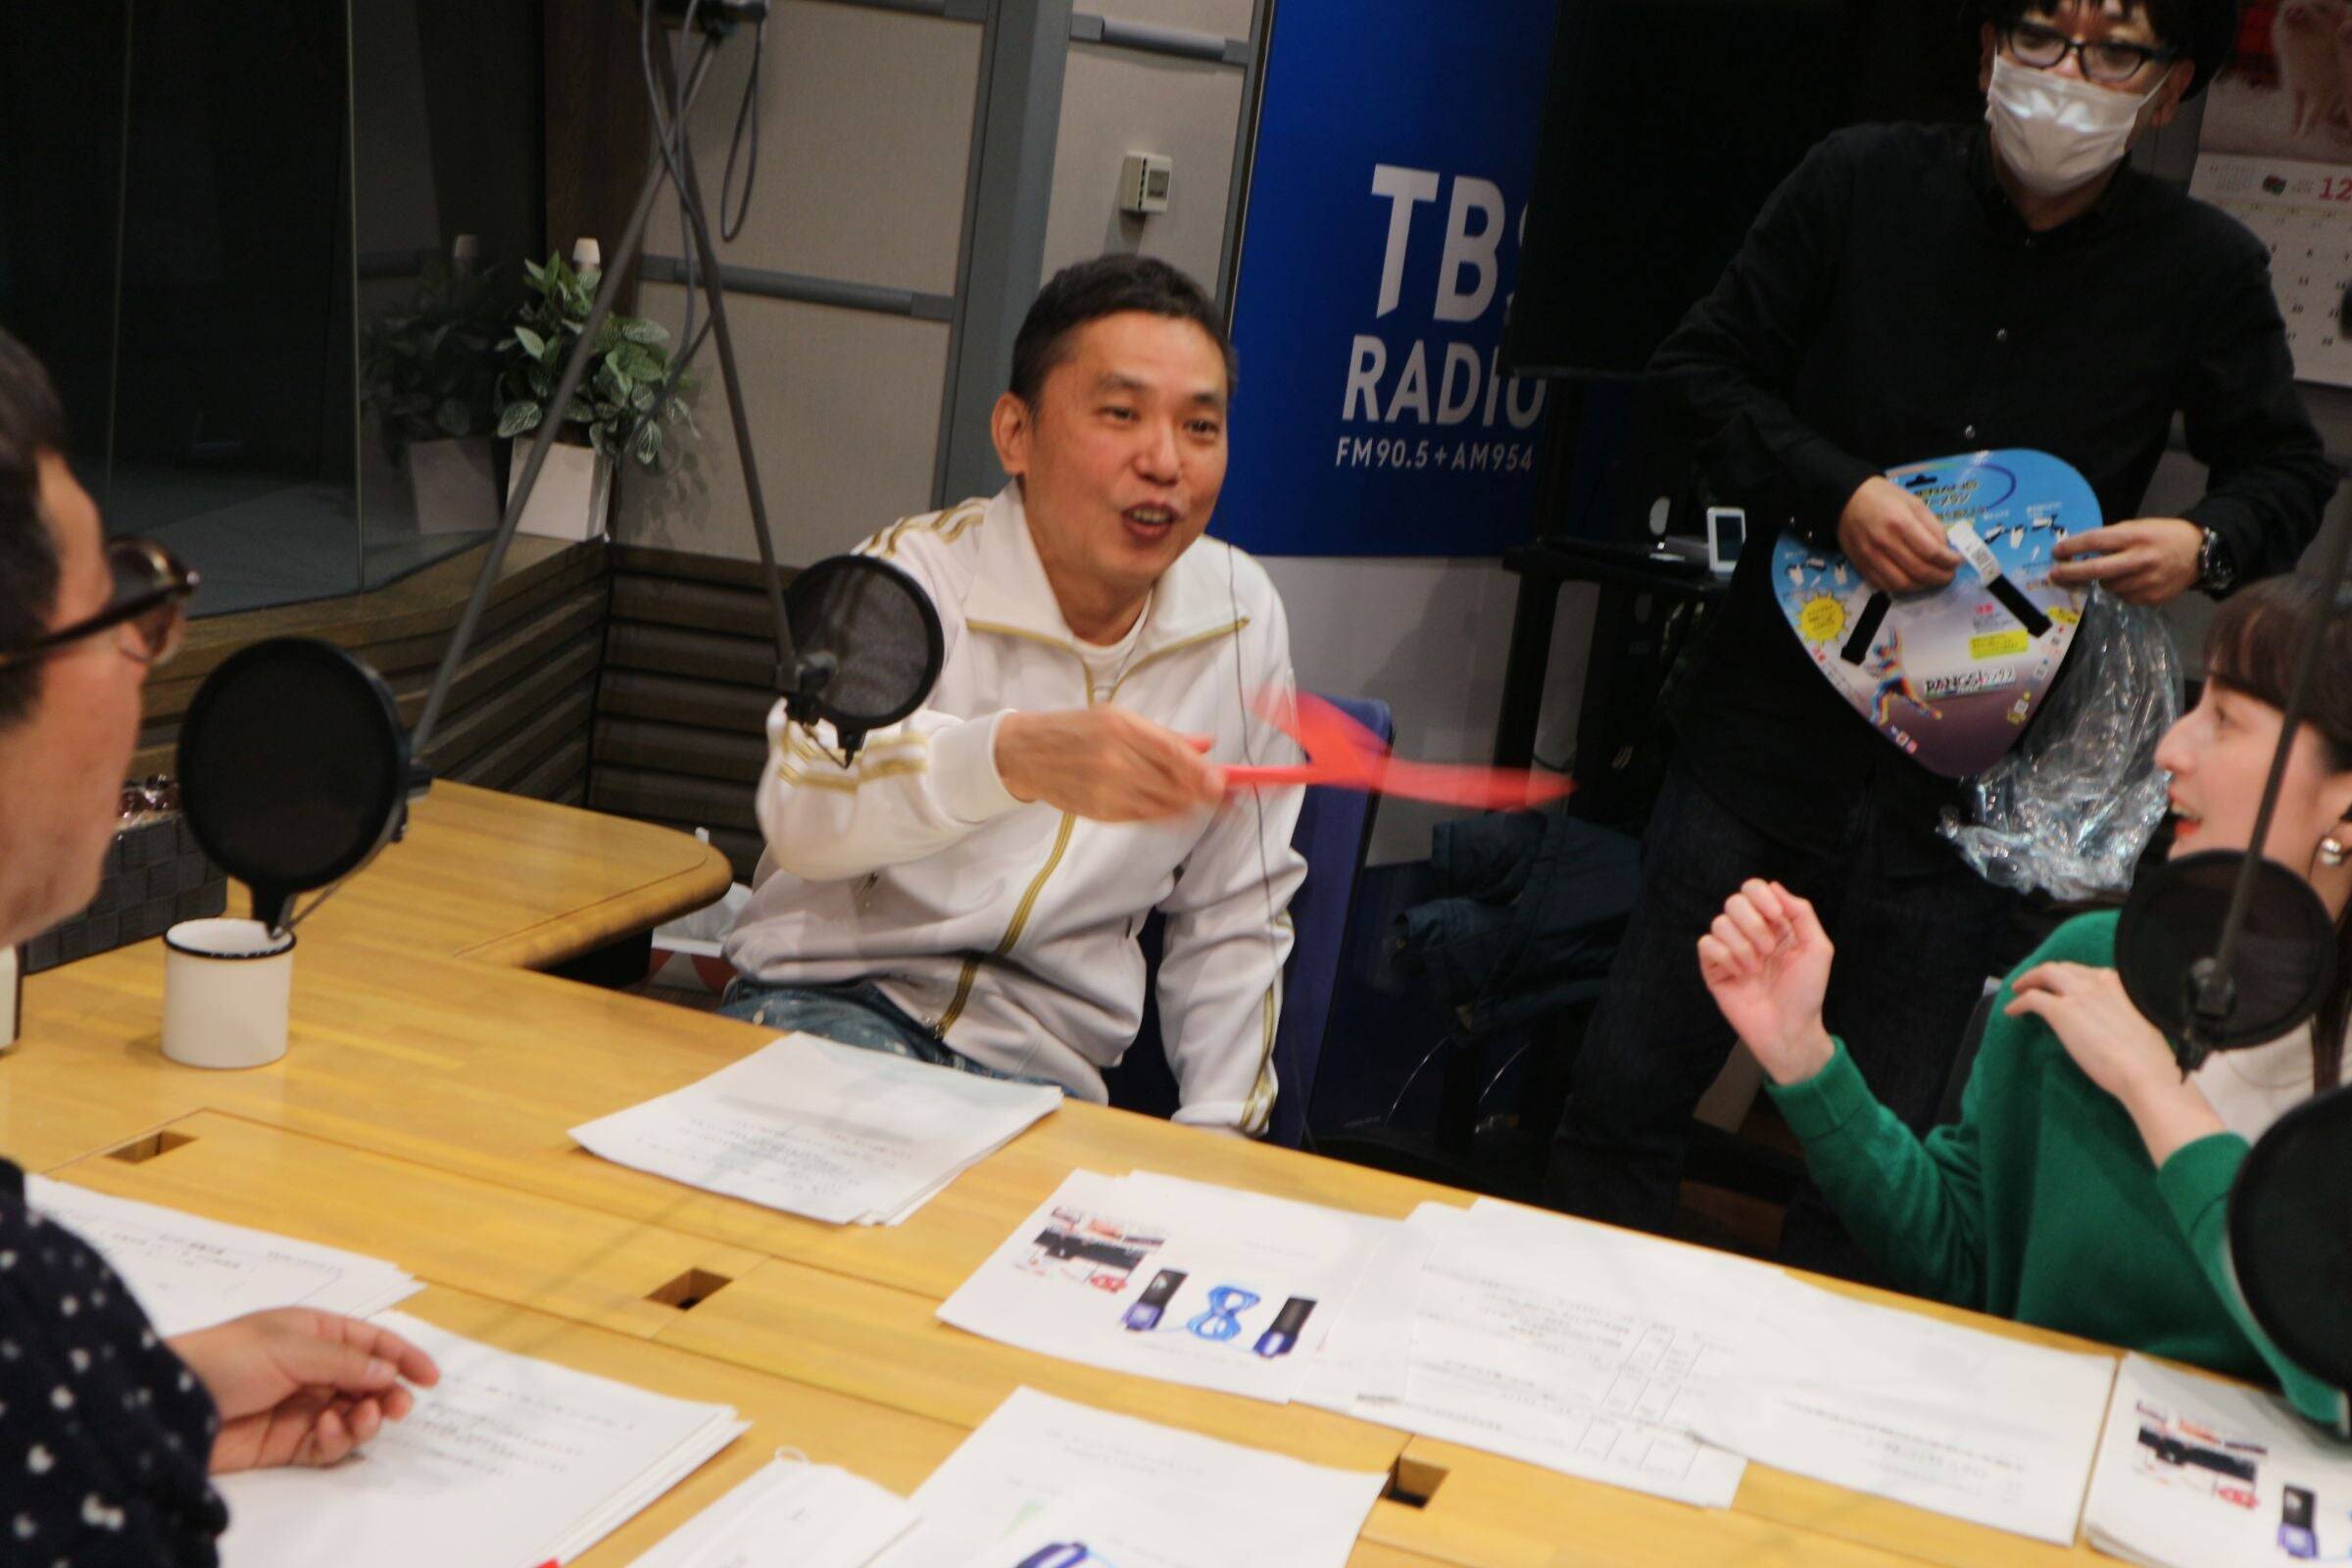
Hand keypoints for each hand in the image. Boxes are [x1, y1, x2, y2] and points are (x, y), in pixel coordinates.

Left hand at [169, 1308, 439, 1473]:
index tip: (430, 1377)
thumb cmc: (225, 1359)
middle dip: (388, 1394)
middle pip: (369, 1382)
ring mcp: (301, 1406)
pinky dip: (337, 1440)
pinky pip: (328, 1444)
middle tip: (398, 1406)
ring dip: (365, 1418)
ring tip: (360, 1418)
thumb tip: (388, 1373)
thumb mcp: (289, 1348)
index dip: (403, 1357)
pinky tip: (326, 1429)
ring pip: (354, 1415)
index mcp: (313, 1332)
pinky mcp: (287, 1443)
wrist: (170, 1405)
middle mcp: (312, 1369)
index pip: (370, 1342)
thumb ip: (343, 1363)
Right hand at [996, 708, 1223, 821]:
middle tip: (1226, 798)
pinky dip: (1163, 815)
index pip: (1175, 754)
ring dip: (1187, 807)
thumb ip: (1164, 734)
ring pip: (1162, 806)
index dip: (1204, 772)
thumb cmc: (1076, 730)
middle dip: (1204, 794)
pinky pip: (1143, 817)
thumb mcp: (1117, 717)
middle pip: (1173, 784)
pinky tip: (1172, 810)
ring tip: (1200, 803)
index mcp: (1122, 727)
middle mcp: (1115, 758)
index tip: (1226, 782)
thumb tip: (1207, 744)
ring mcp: (1107, 788)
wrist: (1026, 753)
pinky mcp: (1100, 811)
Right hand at [1696, 879, 1838, 1084]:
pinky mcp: (1713, 969)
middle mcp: (1749, 933)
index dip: (1761, 897)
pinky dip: (1725, 957)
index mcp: (1774, 924)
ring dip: (1742, 946)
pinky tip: (1739, 975)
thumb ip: (1801, 912)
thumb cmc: (1806, 992)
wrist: (1789, 1030)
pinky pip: (1706, 944)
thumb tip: (1774, 886)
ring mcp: (1729, 951)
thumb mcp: (1818, 948)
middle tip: (1768, 950)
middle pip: (1734, 901)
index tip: (1776, 918)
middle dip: (1753, 924)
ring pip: (1719, 922)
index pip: (1754, 889)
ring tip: (1755, 969)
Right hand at [1837, 477, 1959, 593]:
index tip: (1957, 561)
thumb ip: (1932, 526)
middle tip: (1949, 575)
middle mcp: (1884, 542)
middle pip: (1919, 571)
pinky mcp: (1861, 566)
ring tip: (1932, 580)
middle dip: (1940, 577)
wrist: (1847, 500)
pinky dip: (1902, 588)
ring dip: (1923, 586)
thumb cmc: (1884, 498)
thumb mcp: (1914, 503)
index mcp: (1900, 522)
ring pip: (1902, 584)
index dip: (1949, 561)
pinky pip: (1884, 586)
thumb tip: (1945, 550)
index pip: (1931, 552)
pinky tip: (1912, 580)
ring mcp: (1870, 557)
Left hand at [2004, 962, 2224, 1162]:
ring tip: (2018, 989)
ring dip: (2030, 979)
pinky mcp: (2061, 1011)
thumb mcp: (2141, 1024)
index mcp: (2121, 985)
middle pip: (2065, 968)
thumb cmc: (2149, 1059)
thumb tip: (2111, 1024)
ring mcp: (2079, 995)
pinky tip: (2012, 1011)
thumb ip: (2124, 1014)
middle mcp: (2099, 982)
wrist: (2145, 1072)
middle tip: (2035, 982)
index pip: (2089, 973)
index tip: (2064, 986)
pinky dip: (2019, 1002)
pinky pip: (2032, 999)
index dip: (2073, 978)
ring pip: (2046, 973)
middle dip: (2048, 973)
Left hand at [2048, 519, 2202, 604]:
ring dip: (2104, 580)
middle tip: (2053, 575)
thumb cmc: (2163, 536)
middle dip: (2070, 574)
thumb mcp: (2139, 527)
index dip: (2072, 547)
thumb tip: (2077, 552)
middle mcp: (2140, 559)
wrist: (2201, 553)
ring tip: (2119, 570)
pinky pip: (2123, 597)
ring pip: (2107, 586)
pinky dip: (2121, 590)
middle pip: (2095, 570)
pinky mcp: (2151, 598)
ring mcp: (2146, 582)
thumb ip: (2111, 538)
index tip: (2056, 552)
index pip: (2096, 541)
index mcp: (2135, 536)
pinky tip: (2134, 580)